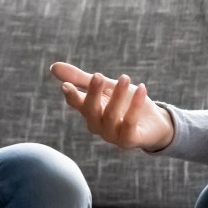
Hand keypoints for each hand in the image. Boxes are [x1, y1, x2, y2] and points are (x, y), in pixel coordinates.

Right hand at [49, 62, 174, 151]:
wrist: (154, 122)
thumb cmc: (125, 102)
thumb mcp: (105, 87)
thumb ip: (80, 79)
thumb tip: (53, 67)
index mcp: (89, 111)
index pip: (76, 103)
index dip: (71, 96)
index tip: (67, 86)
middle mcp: (97, 125)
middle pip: (90, 110)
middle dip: (93, 93)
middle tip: (98, 75)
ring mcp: (112, 135)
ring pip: (110, 115)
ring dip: (118, 95)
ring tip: (125, 77)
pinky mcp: (128, 141)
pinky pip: (129, 123)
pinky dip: (135, 105)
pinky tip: (142, 89)